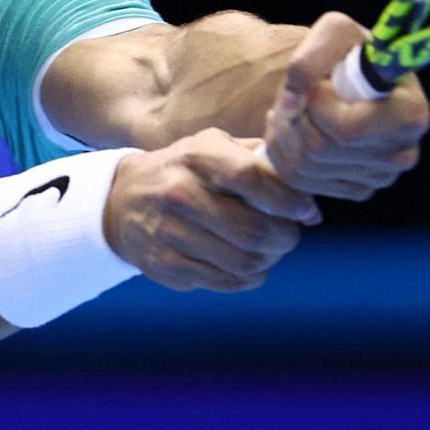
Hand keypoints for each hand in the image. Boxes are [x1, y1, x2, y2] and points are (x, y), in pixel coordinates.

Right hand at [103, 128, 319, 292]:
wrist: (121, 201)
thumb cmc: (184, 171)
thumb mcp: (211, 147)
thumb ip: (258, 160)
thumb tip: (308, 199)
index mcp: (196, 156)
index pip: (250, 178)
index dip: (287, 199)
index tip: (306, 212)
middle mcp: (178, 193)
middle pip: (253, 230)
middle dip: (285, 237)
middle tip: (290, 235)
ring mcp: (169, 232)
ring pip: (243, 262)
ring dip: (269, 260)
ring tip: (271, 250)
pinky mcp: (165, 265)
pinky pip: (226, 282)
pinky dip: (248, 277)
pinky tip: (248, 264)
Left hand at [262, 12, 429, 202]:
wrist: (353, 75)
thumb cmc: (350, 50)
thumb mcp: (335, 31)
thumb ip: (309, 59)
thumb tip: (290, 103)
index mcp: (410, 115)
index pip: (347, 130)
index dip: (318, 107)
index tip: (316, 84)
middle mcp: (402, 153)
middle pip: (322, 151)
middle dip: (296, 118)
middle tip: (295, 96)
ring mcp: (380, 177)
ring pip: (307, 168)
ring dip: (285, 134)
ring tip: (290, 108)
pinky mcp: (356, 189)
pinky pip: (303, 182)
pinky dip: (285, 153)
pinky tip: (292, 129)